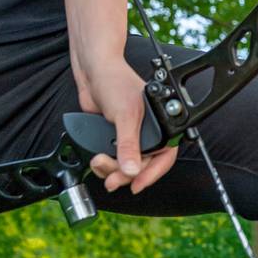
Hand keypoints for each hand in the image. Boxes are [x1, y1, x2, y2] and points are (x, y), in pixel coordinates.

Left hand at [76, 59, 178, 194]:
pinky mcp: (114, 137)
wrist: (93, 72)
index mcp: (161, 124)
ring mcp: (130, 135)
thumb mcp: (125, 115)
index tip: (137, 185)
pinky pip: (113, 159)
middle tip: (112, 179)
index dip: (152, 174)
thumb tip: (132, 169)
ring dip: (111, 169)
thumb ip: (129, 145)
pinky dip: (105, 164)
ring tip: (99, 162)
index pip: (164, 158)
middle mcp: (147, 132)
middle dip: (125, 174)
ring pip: (126, 165)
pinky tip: (97, 159)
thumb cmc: (116, 81)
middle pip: (142, 166)